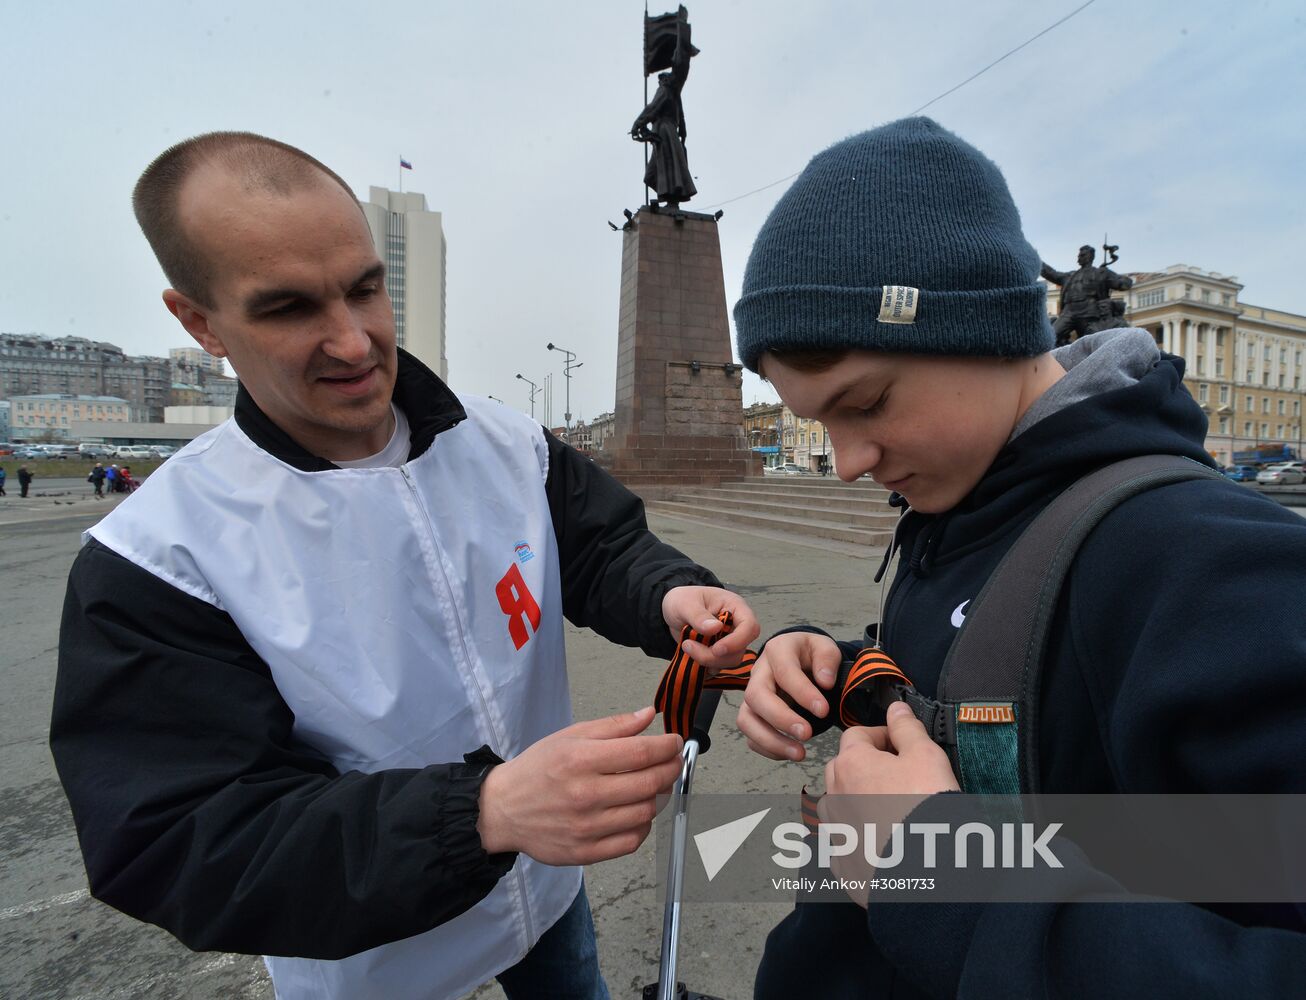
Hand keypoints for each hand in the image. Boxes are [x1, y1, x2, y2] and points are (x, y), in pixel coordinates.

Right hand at [477, 706, 683, 865]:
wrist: (502, 809)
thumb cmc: (537, 769)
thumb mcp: (570, 736)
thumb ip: (613, 727)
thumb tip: (649, 715)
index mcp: (580, 760)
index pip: (642, 753)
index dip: (667, 746)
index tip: (675, 742)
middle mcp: (585, 794)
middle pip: (650, 783)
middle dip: (671, 769)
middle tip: (673, 762)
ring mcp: (586, 827)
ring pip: (646, 813)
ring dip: (660, 796)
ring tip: (657, 785)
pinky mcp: (586, 852)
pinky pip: (632, 841)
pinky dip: (644, 825)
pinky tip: (639, 811)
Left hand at [661, 586, 760, 673]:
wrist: (673, 610)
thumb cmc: (683, 599)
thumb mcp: (685, 603)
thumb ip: (698, 615)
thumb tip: (715, 628)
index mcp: (735, 607)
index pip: (750, 626)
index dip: (737, 641)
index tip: (716, 649)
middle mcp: (736, 626)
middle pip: (740, 649)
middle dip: (716, 655)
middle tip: (688, 645)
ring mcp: (729, 641)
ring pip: (730, 661)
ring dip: (708, 661)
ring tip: (686, 645)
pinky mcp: (720, 654)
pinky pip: (718, 667)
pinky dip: (704, 666)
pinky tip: (691, 656)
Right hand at [737, 631, 841, 760]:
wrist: (800, 660)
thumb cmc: (811, 654)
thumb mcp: (825, 647)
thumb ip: (828, 659)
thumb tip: (825, 682)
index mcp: (777, 650)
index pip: (784, 671)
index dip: (802, 692)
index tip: (823, 710)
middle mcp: (758, 672)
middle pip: (756, 696)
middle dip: (780, 718)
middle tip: (807, 734)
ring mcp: (752, 695)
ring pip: (746, 719)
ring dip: (770, 740)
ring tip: (799, 753)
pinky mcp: (752, 714)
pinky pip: (750, 736)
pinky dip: (768, 749)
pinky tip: (790, 753)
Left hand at [821, 703, 959, 905]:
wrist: (928, 872)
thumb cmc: (926, 809)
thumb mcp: (926, 756)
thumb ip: (908, 728)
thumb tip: (897, 708)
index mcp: (850, 765)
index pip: (857, 735)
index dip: (882, 735)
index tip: (903, 744)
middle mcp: (834, 797)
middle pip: (843, 769)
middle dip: (867, 766)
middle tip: (900, 775)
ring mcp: (835, 833)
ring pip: (838, 806)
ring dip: (857, 802)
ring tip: (891, 809)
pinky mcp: (843, 865)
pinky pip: (844, 844)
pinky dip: (858, 839)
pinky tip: (882, 842)